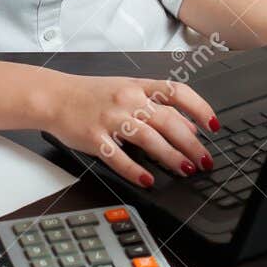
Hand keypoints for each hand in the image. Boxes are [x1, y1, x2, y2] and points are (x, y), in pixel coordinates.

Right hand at [41, 75, 219, 189]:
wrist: (54, 96)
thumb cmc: (91, 95)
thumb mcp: (127, 92)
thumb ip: (158, 106)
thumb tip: (189, 126)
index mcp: (138, 87)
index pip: (177, 93)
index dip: (199, 108)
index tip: (213, 126)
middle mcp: (127, 101)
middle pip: (168, 121)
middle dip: (191, 144)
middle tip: (204, 160)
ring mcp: (110, 119)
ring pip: (148, 138)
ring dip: (171, 156)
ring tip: (185, 170)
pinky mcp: (94, 138)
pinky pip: (118, 157)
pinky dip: (135, 170)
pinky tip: (147, 179)